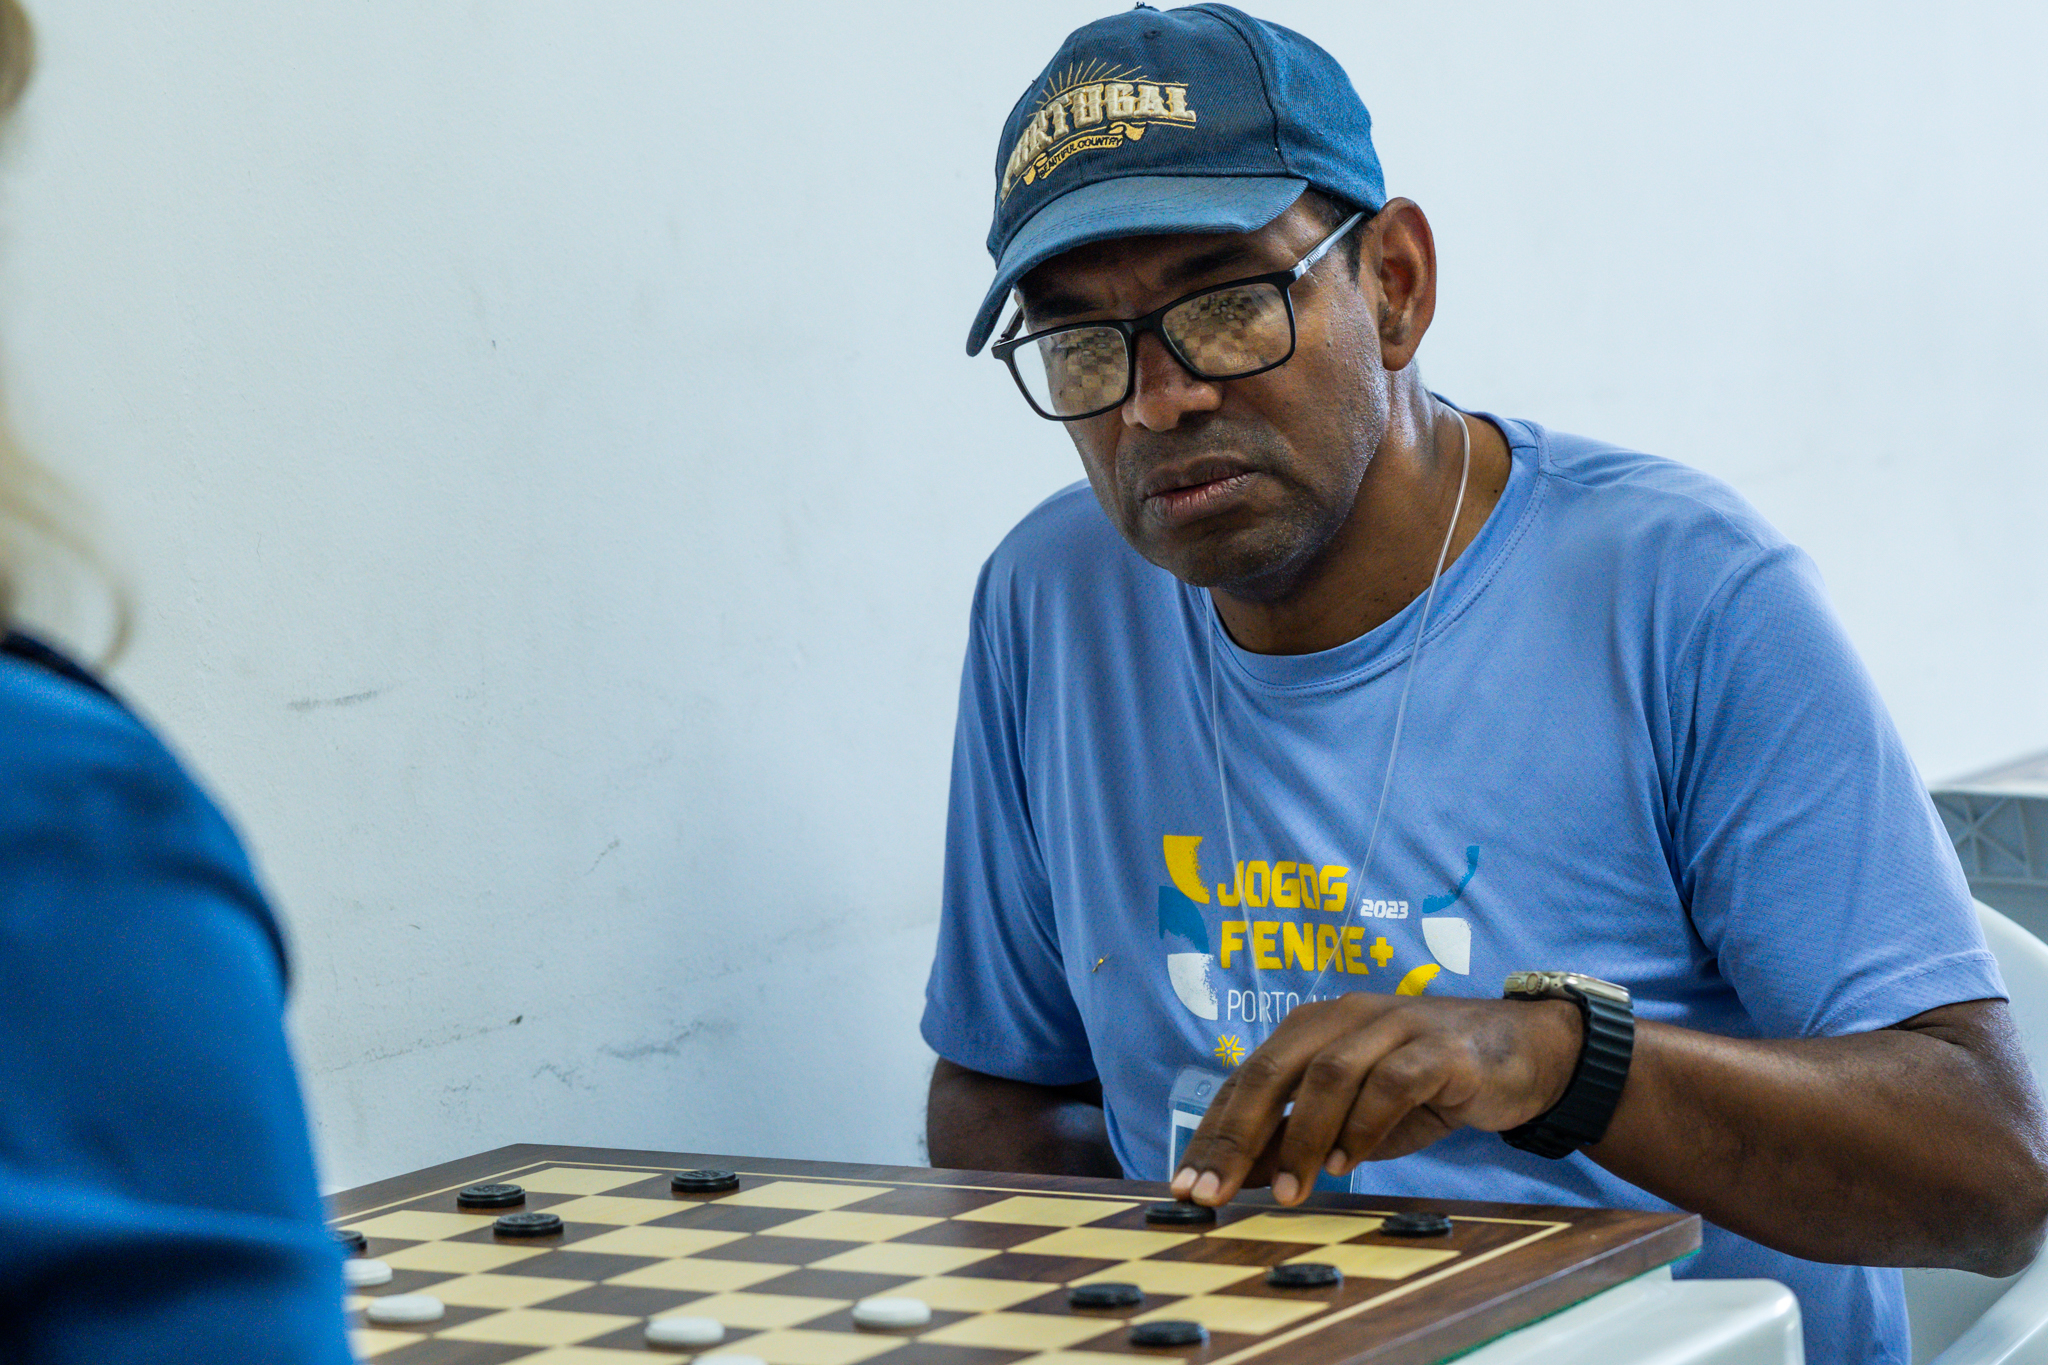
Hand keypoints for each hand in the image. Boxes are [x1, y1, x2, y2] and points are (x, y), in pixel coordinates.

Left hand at [1170, 993, 1582, 1205]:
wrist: (1523, 1055)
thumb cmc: (1427, 1086)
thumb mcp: (1354, 1119)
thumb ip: (1301, 1136)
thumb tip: (1243, 1174)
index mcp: (1314, 1028)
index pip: (1247, 1078)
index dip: (1213, 1131)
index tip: (1186, 1184)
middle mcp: (1345, 1017)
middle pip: (1273, 1070)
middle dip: (1236, 1135)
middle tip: (1216, 1192)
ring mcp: (1393, 1025)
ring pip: (1328, 1073)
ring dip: (1302, 1136)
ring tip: (1290, 1191)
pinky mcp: (1440, 1048)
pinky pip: (1392, 1081)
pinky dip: (1363, 1123)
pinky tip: (1348, 1162)